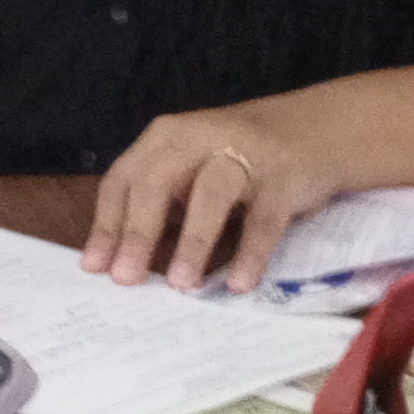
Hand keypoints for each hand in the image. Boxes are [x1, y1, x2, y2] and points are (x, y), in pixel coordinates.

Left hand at [86, 105, 336, 292]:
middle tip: (125, 279)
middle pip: (157, 181)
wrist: (318, 129)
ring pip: (210, 194)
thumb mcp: (193, 171)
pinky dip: (252, 251)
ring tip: (181, 285)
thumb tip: (122, 264)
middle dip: (137, 232)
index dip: (107, 224)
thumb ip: (163, 207)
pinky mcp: (285, 174)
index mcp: (166, 137)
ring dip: (193, 240)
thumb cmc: (241, 160)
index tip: (94, 268)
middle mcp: (199, 137)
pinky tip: (240, 282)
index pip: (124, 180)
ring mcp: (244, 152)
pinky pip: (265, 217)